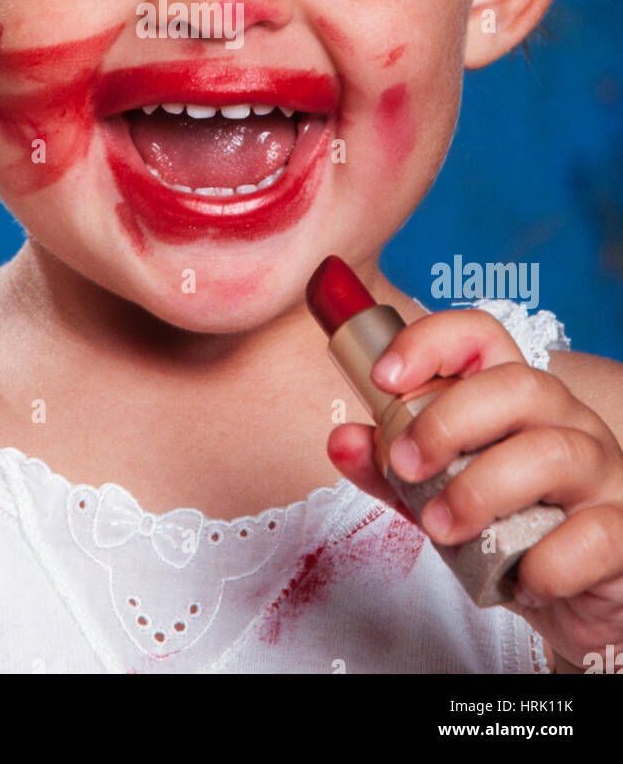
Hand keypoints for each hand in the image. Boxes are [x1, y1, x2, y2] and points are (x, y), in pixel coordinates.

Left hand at [326, 307, 622, 671]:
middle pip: (517, 385)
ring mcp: (603, 473)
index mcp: (516, 399)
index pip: (482, 336)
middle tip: (406, 467)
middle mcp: (566, 421)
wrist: (574, 603)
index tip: (383, 378)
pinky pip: (590, 536)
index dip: (431, 343)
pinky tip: (519, 580)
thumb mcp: (438, 496)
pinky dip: (544, 561)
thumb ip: (392, 469)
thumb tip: (342, 440)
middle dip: (448, 422)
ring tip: (442, 529)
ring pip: (550, 453)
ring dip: (480, 491)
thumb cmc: (506, 533)